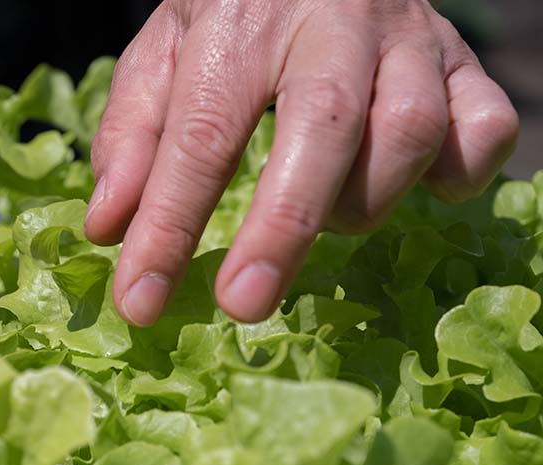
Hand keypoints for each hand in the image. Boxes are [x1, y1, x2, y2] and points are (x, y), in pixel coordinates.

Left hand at [84, 0, 519, 324]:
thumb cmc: (231, 11)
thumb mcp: (162, 51)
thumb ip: (130, 134)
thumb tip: (107, 229)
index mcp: (240, 23)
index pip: (199, 136)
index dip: (167, 227)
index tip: (139, 302)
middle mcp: (331, 23)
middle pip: (322, 128)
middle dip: (282, 228)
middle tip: (242, 306)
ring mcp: (407, 37)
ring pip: (409, 129)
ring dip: (363, 199)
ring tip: (322, 218)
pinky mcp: (461, 58)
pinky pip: (485, 123)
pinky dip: (458, 171)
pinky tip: (420, 191)